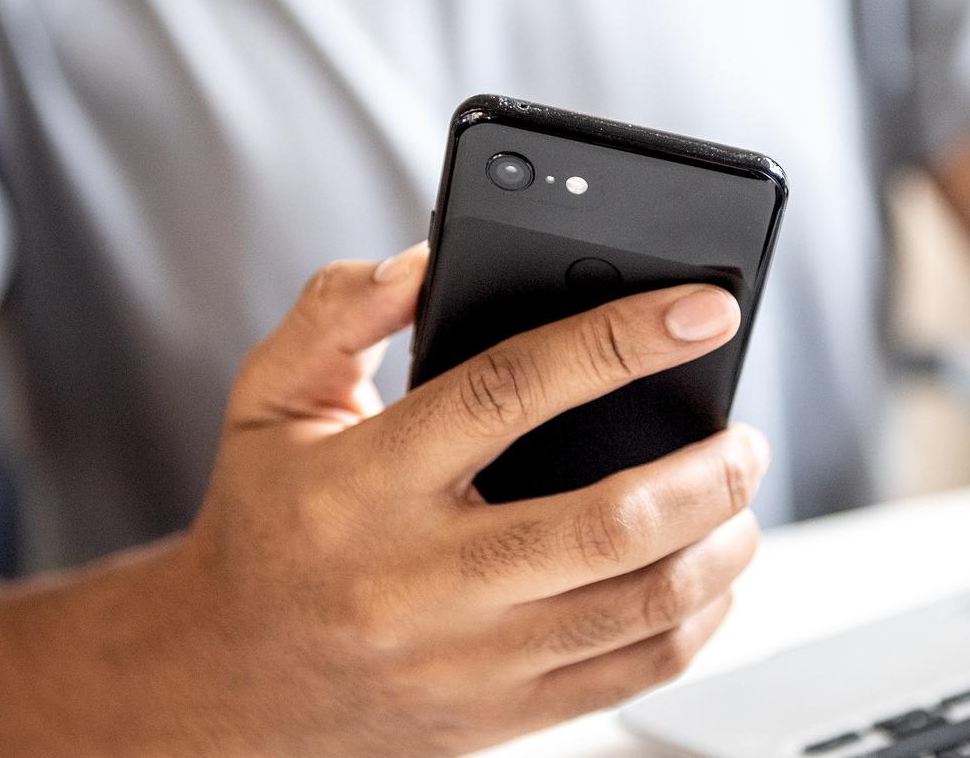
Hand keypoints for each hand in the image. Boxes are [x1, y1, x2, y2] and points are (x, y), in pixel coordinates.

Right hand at [172, 244, 769, 756]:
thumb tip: (427, 257)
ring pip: (637, 607)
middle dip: (706, 469)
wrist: (224, 684)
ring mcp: (466, 659)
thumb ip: (338, 313)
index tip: (705, 310)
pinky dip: (698, 621)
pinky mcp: (500, 716)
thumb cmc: (266, 522)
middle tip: (745, 434)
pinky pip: (632, 673)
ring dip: (720, 544)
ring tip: (739, 496)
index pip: (511, 391)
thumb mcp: (268, 400)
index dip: (622, 341)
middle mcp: (418, 578)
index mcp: (364, 482)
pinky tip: (711, 573)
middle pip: (605, 523)